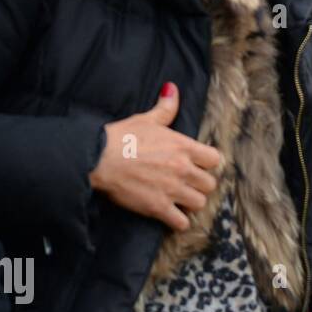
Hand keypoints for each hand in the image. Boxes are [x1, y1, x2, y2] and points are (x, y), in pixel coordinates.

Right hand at [89, 82, 221, 231]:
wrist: (96, 158)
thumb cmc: (120, 137)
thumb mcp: (145, 119)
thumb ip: (165, 108)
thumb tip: (172, 88)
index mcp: (184, 147)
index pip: (215, 159)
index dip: (207, 164)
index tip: (197, 166)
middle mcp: (183, 169)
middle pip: (210, 184)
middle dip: (200, 185)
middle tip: (187, 185)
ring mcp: (172, 189)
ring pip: (200, 203)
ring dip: (190, 203)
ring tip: (179, 200)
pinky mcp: (158, 207)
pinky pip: (182, 223)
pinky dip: (178, 222)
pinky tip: (170, 216)